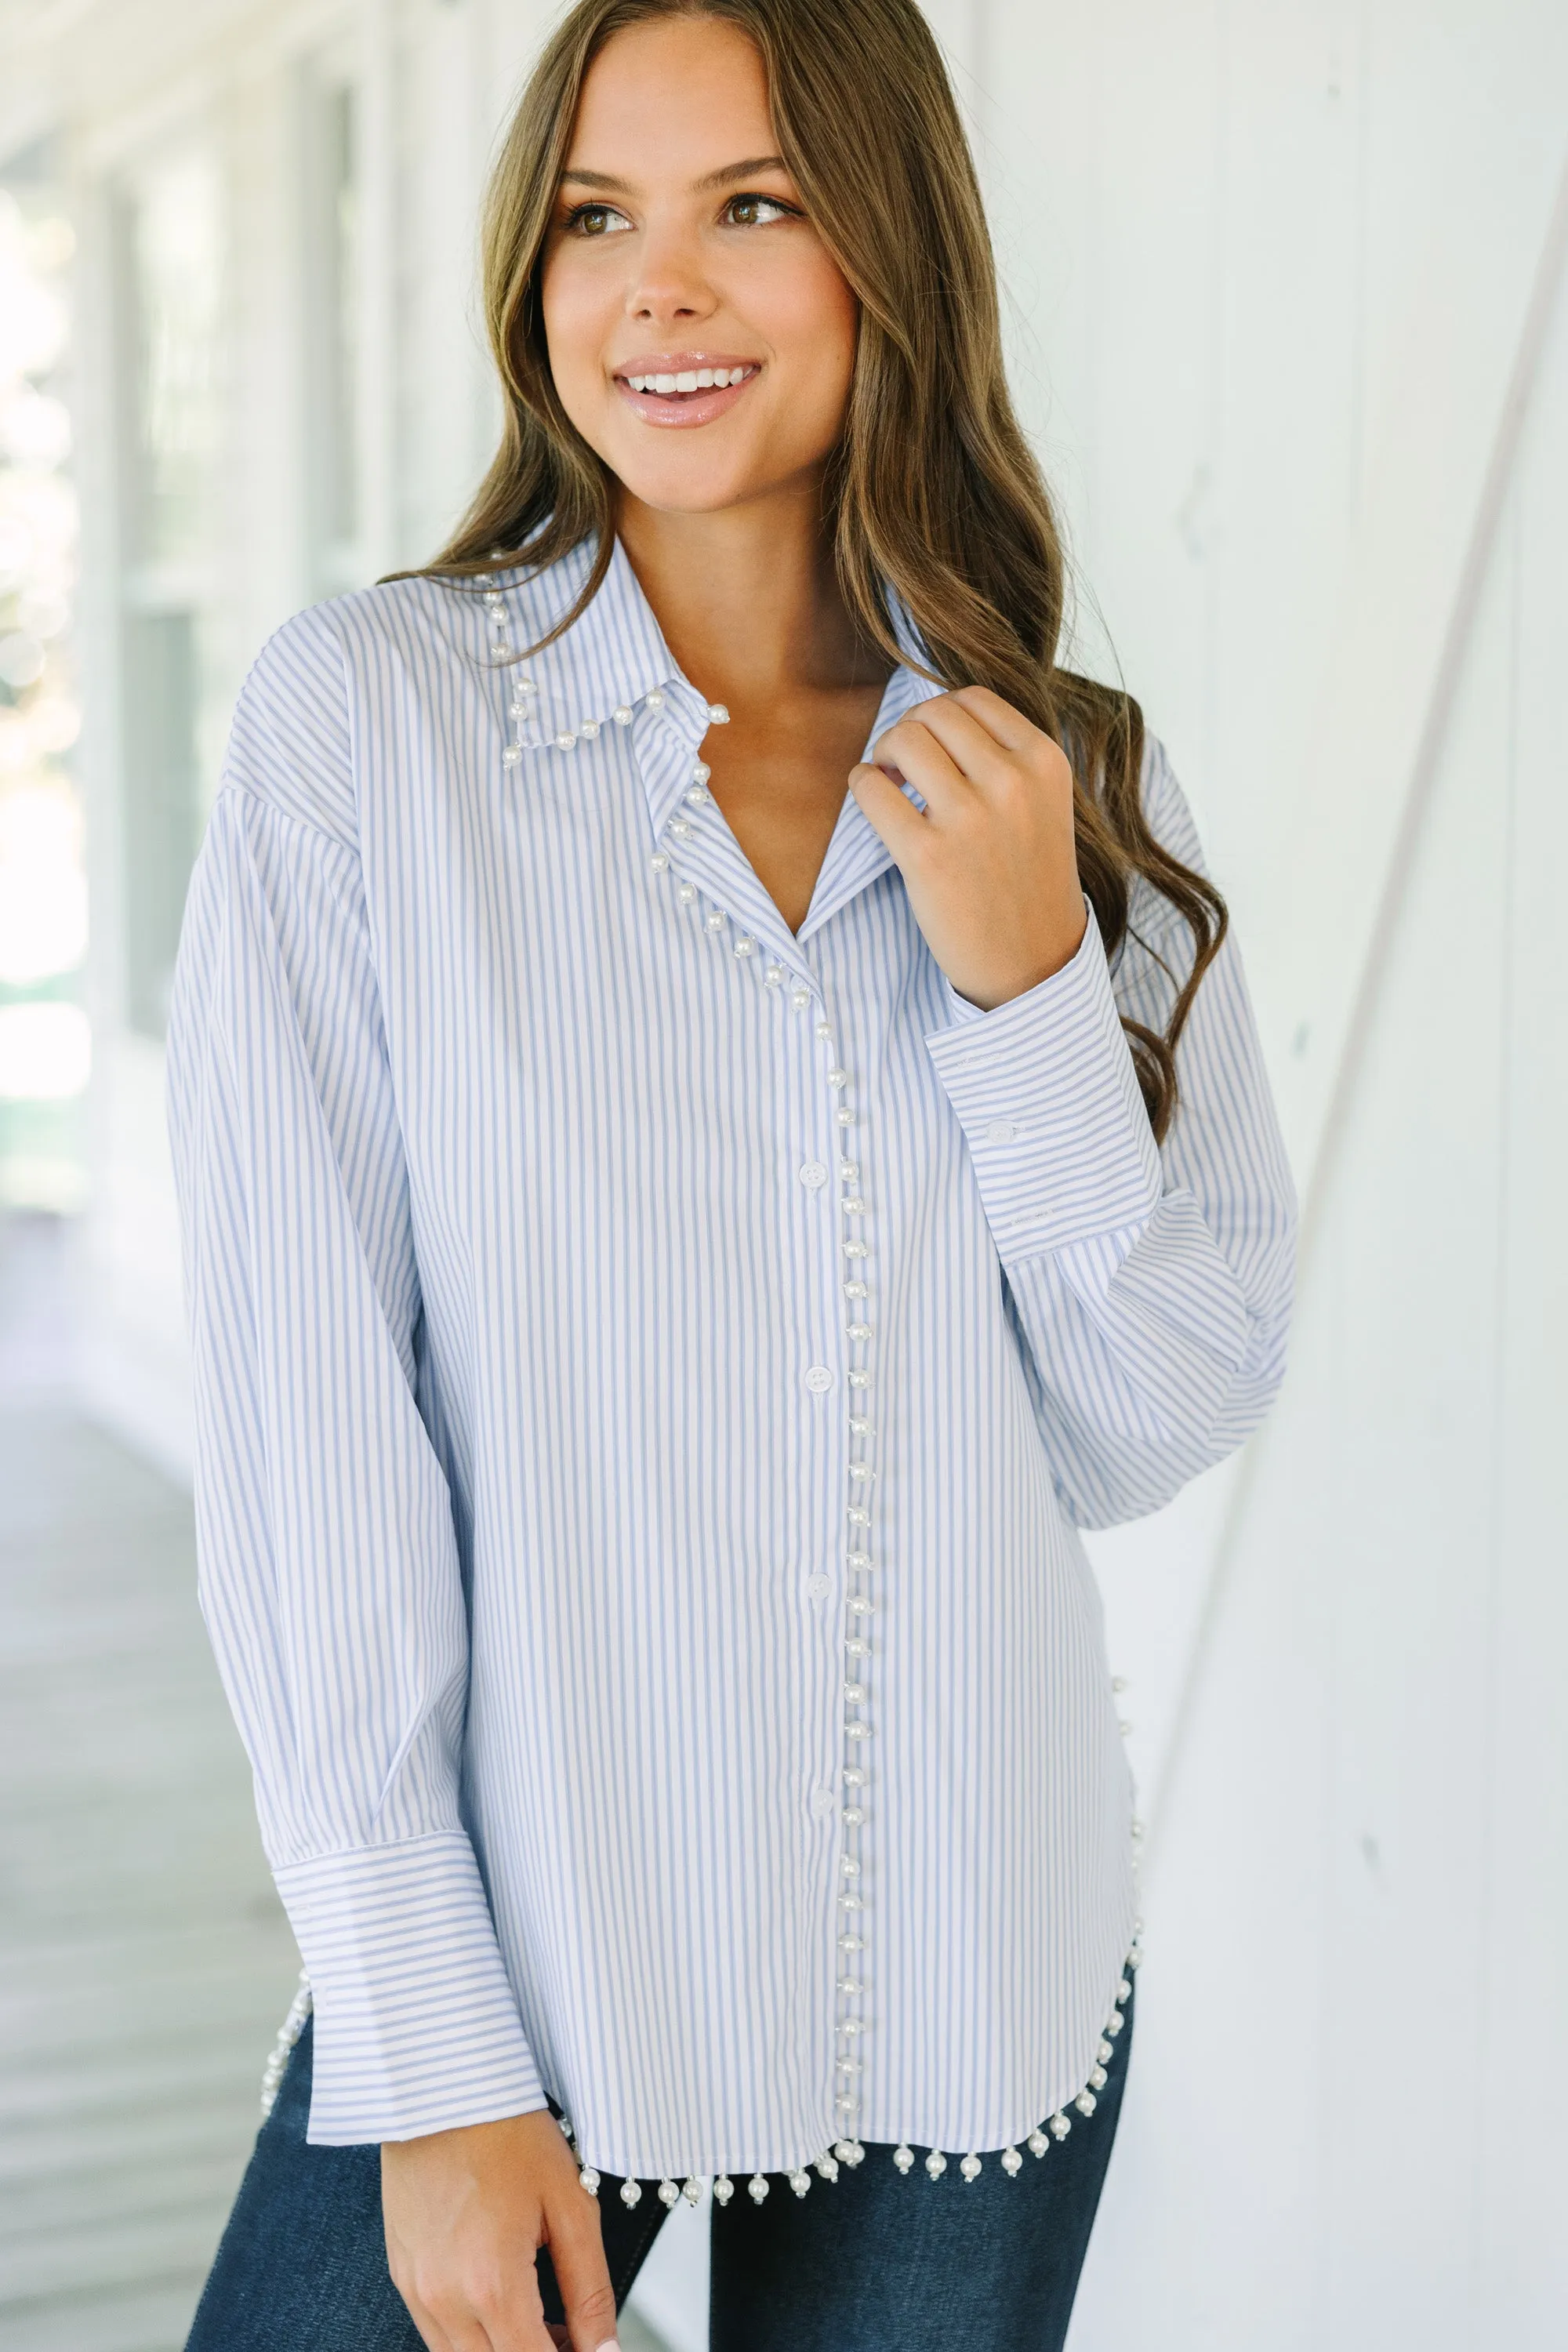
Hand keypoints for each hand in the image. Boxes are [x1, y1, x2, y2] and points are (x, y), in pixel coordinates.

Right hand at [382, 2108, 618, 2351]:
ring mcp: (416, 2291)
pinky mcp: (402, 2275)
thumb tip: (605, 2348)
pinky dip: (474, 2336)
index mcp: (491, 2284)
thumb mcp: (569, 2204)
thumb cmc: (504, 2131)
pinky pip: (438, 2334)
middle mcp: (444, 2299)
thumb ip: (590, 2289)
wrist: (442, 2087)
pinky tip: (506, 2304)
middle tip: (575, 2338)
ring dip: (506, 2350)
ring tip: (546, 2322)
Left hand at [848, 686, 1086, 1010]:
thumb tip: (934, 716)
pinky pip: (870, 787)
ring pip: (903, 739)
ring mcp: (970, 818)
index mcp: (1044, 763)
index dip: (940, 715)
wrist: (1031, 964)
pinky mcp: (927, 855)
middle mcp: (1013, 783)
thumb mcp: (1043, 804)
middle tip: (903, 765)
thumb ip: (1005, 757)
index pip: (973, 700)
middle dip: (908, 731)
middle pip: (934, 713)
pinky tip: (875, 804)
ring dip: (884, 753)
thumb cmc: (1026, 881)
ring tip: (890, 783)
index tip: (933, 747)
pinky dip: (862, 785)